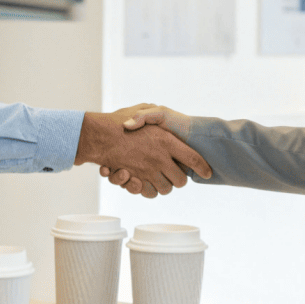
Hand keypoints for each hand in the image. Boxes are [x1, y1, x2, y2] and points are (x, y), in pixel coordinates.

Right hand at [75, 104, 209, 198]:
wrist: (96, 136)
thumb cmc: (117, 121)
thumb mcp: (140, 110)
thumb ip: (154, 114)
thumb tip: (164, 124)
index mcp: (166, 140)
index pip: (193, 158)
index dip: (202, 167)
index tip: (207, 173)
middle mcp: (160, 158)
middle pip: (181, 180)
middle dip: (178, 179)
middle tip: (173, 173)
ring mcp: (147, 172)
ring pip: (165, 189)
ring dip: (163, 185)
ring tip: (158, 176)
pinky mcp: (135, 181)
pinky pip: (148, 193)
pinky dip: (147, 190)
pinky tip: (143, 181)